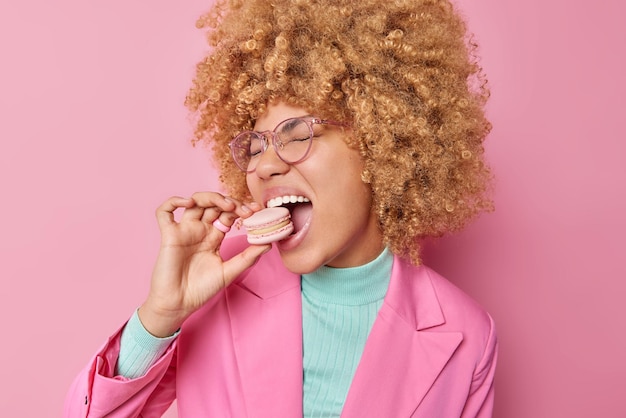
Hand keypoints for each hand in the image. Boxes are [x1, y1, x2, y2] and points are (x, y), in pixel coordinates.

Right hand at [138, 192, 268, 336]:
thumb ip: (248, 257)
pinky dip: (174, 201)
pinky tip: (189, 203)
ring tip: (226, 205)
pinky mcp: (168, 235)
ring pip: (194, 201)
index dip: (241, 209)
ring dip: (211, 197)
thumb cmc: (201, 290)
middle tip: (244, 211)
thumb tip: (269, 243)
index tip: (255, 210)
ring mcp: (184, 231)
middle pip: (214, 204)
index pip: (228, 214)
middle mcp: (199, 230)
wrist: (179, 304)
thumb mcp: (230, 272)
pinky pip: (164, 211)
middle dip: (230, 202)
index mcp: (214, 237)